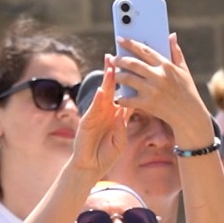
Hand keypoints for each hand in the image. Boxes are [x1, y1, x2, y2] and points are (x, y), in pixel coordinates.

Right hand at [69, 58, 130, 178]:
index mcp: (116, 115)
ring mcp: (96, 115)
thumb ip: (123, 124)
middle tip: (119, 55)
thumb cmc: (106, 154)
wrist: (91, 167)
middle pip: (112, 88)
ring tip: (110, 66)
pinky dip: (97, 99)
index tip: (137, 68)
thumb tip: (126, 109)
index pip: (125, 94)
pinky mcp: (87, 122)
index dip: (130, 81)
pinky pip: (93, 109)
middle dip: (115, 72)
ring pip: (102, 94)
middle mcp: (106, 111)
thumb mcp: (121, 139)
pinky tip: (101, 90)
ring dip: (106, 80)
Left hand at [110, 33, 213, 147]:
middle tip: (112, 58)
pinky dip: (121, 98)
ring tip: (113, 75)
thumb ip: (175, 52)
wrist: (189, 114)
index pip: (144, 50)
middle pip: (132, 63)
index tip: (119, 39)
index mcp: (166, 65)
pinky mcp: (148, 104)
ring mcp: (152, 90)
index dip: (130, 43)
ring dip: (117, 76)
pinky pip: (128, 99)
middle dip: (119, 60)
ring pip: (127, 79)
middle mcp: (158, 76)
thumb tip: (171, 35)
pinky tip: (117, 97)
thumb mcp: (183, 70)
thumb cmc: (186, 91)